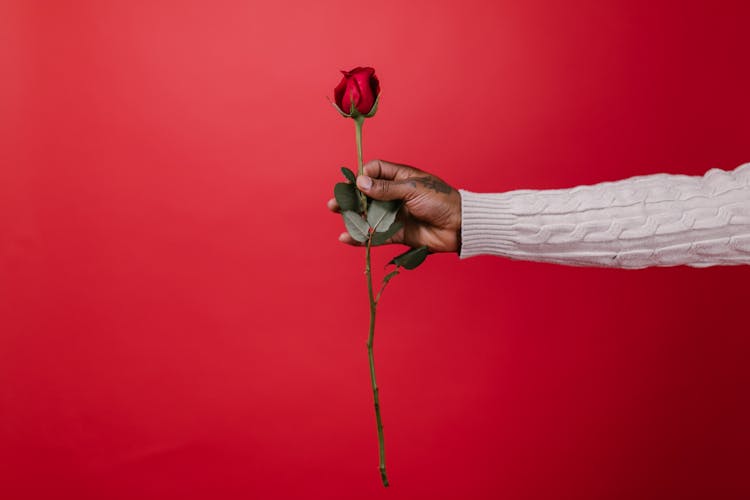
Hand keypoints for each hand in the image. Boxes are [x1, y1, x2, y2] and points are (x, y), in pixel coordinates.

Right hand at [328, 159, 461, 252]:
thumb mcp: (412, 189)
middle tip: (334, 203)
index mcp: (401, 177)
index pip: (375, 171)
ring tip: (340, 218)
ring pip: (369, 215)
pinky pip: (376, 234)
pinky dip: (362, 237)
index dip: (362, 175)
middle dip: (351, 198)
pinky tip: (347, 237)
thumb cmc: (441, 201)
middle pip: (367, 195)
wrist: (459, 226)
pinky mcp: (398, 233)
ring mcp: (396, 214)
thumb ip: (385, 188)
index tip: (352, 182)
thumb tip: (360, 182)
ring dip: (354, 217)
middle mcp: (396, 195)